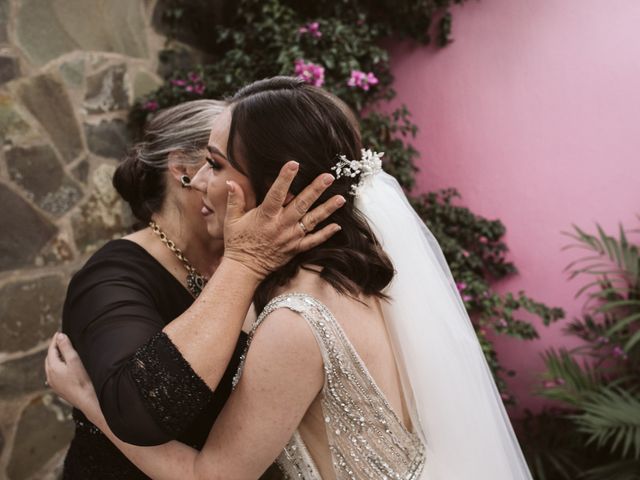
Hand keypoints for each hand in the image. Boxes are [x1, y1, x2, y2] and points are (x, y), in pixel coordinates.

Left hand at [44, 333, 98, 416]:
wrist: (86, 399)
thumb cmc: (82, 380)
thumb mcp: (74, 360)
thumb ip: (66, 347)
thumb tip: (59, 336)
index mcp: (53, 367)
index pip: (51, 350)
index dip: (55, 340)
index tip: (58, 333)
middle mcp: (50, 376)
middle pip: (49, 358)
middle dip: (54, 349)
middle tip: (60, 341)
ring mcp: (53, 384)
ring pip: (51, 367)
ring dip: (55, 359)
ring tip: (61, 353)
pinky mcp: (59, 389)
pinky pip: (54, 375)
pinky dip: (57, 368)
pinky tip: (62, 369)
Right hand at [223, 161, 344, 278]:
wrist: (244, 269)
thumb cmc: (237, 242)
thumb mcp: (232, 219)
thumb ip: (235, 199)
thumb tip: (231, 181)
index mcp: (265, 216)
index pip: (277, 194)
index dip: (285, 178)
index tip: (294, 164)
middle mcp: (281, 225)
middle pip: (301, 204)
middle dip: (315, 189)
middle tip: (329, 177)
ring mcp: (291, 238)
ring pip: (312, 221)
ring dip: (327, 209)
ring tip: (340, 198)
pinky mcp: (296, 249)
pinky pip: (313, 241)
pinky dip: (325, 234)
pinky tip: (337, 226)